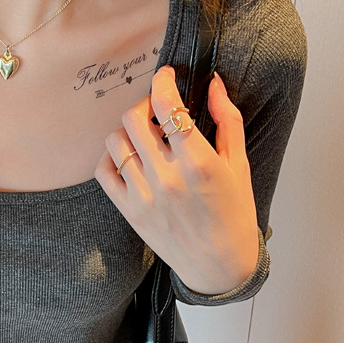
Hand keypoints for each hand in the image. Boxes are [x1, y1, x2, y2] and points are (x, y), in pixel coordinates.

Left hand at [95, 66, 259, 294]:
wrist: (219, 265)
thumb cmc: (234, 214)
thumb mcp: (240, 165)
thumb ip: (227, 120)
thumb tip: (213, 83)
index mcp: (198, 162)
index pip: (167, 106)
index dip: (163, 82)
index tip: (167, 77)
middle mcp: (166, 177)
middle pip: (134, 118)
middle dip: (145, 105)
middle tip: (157, 110)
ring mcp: (143, 195)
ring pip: (115, 142)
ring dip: (128, 130)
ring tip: (145, 136)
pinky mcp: (129, 211)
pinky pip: (104, 171)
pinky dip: (111, 157)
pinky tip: (128, 157)